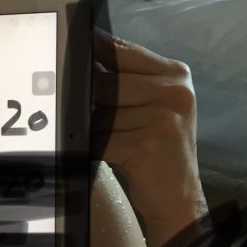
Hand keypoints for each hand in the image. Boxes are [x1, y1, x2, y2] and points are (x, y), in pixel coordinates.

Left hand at [91, 28, 204, 223]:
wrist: (178, 197)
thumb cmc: (158, 150)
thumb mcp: (153, 107)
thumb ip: (126, 81)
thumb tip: (80, 59)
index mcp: (175, 74)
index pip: (123, 50)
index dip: (92, 51)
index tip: (69, 53)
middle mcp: (174, 92)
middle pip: (107, 82)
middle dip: (87, 99)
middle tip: (74, 111)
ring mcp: (163, 118)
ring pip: (101, 113)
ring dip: (90, 129)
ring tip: (95, 138)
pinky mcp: (147, 145)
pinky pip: (102, 139)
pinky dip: (92, 149)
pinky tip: (94, 154)